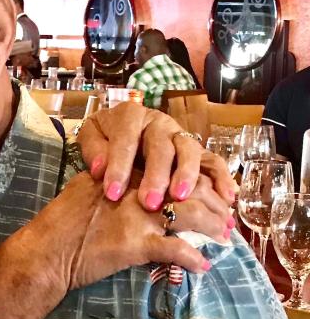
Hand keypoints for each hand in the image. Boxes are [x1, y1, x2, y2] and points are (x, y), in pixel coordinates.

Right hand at [20, 173, 225, 293]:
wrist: (44, 252)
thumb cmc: (58, 225)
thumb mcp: (84, 191)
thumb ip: (109, 183)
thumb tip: (126, 184)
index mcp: (124, 174)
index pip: (171, 169)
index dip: (196, 181)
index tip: (210, 192)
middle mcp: (135, 190)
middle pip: (187, 189)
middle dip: (214, 204)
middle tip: (227, 218)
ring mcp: (137, 217)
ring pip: (189, 216)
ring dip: (212, 228)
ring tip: (225, 239)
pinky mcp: (136, 245)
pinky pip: (175, 250)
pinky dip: (192, 259)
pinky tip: (203, 267)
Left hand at [75, 103, 236, 209]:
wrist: (120, 129)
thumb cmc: (104, 137)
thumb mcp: (91, 136)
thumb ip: (93, 150)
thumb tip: (100, 170)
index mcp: (131, 116)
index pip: (126, 140)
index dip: (119, 167)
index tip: (112, 193)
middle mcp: (159, 123)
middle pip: (162, 147)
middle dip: (155, 176)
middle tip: (149, 202)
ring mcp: (180, 136)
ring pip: (189, 151)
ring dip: (186, 175)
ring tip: (180, 197)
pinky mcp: (196, 151)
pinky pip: (213, 161)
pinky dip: (223, 177)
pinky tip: (227, 196)